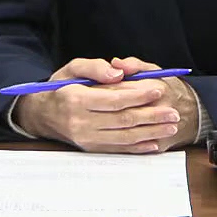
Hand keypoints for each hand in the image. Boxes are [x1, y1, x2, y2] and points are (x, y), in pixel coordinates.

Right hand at [15, 57, 188, 152]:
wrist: (42, 113)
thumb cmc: (62, 87)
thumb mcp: (73, 68)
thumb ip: (95, 67)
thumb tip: (117, 72)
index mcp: (76, 99)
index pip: (113, 99)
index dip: (138, 95)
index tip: (158, 89)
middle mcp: (80, 122)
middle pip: (123, 120)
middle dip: (152, 117)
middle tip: (174, 113)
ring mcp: (85, 138)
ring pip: (123, 137)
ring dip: (150, 133)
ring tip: (171, 127)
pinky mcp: (90, 148)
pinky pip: (117, 149)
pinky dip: (137, 148)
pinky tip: (154, 143)